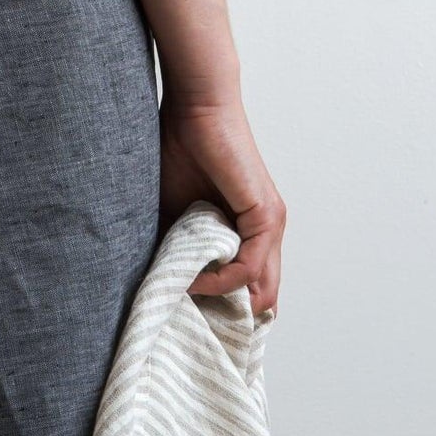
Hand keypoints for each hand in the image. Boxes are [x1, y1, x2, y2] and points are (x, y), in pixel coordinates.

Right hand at [157, 91, 285, 314]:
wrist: (193, 109)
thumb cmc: (180, 150)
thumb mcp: (175, 214)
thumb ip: (178, 248)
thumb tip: (164, 287)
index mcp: (248, 229)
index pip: (250, 285)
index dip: (224, 306)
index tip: (190, 317)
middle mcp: (267, 230)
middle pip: (263, 296)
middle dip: (230, 317)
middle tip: (194, 327)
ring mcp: (270, 223)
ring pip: (259, 288)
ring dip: (220, 299)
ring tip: (185, 294)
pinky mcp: (266, 214)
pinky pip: (250, 266)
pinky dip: (222, 280)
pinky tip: (194, 276)